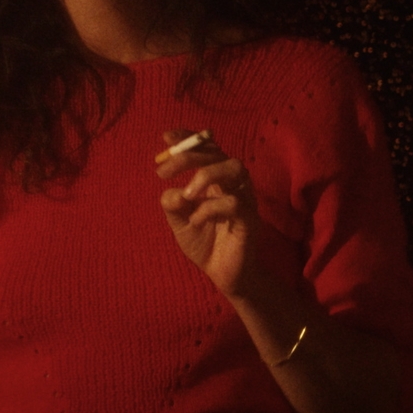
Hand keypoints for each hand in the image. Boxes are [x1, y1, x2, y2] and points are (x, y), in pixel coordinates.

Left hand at [155, 129, 258, 296]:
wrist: (224, 275)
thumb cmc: (205, 244)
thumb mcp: (179, 222)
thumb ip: (172, 204)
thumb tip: (171, 191)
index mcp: (217, 181)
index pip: (208, 149)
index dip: (190, 138)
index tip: (166, 137)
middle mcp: (233, 184)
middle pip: (219, 154)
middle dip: (188, 157)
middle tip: (162, 172)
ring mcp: (245, 199)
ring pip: (235, 168)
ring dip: (206, 174)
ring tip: (187, 193)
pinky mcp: (250, 219)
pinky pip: (234, 203)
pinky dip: (210, 208)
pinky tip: (196, 220)